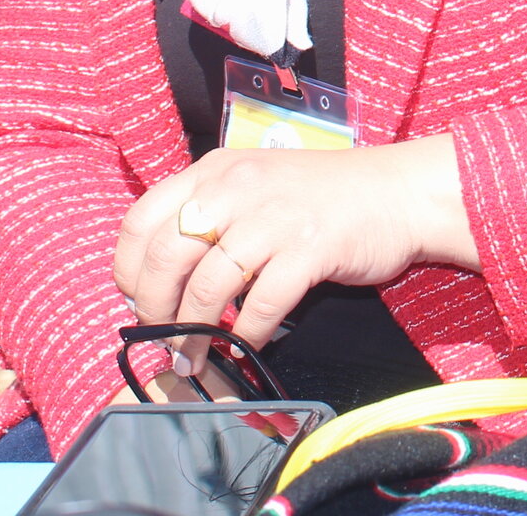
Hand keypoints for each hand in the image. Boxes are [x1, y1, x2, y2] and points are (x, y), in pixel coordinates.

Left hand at [112, 135, 477, 355]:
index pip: (141, 219)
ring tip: (193, 357)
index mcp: (216, 170)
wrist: (400, 192)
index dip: (127, 269)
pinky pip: (261, 303)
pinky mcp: (309, 249)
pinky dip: (247, 333)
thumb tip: (162, 277)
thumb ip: (212, 214)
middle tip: (163, 336)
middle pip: (165, 257)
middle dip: (154, 308)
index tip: (136, 300)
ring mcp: (274, 217)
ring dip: (194, 332)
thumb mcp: (257, 185)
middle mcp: (239, 186)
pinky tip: (248, 344)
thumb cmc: (326, 196)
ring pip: (207, 285)